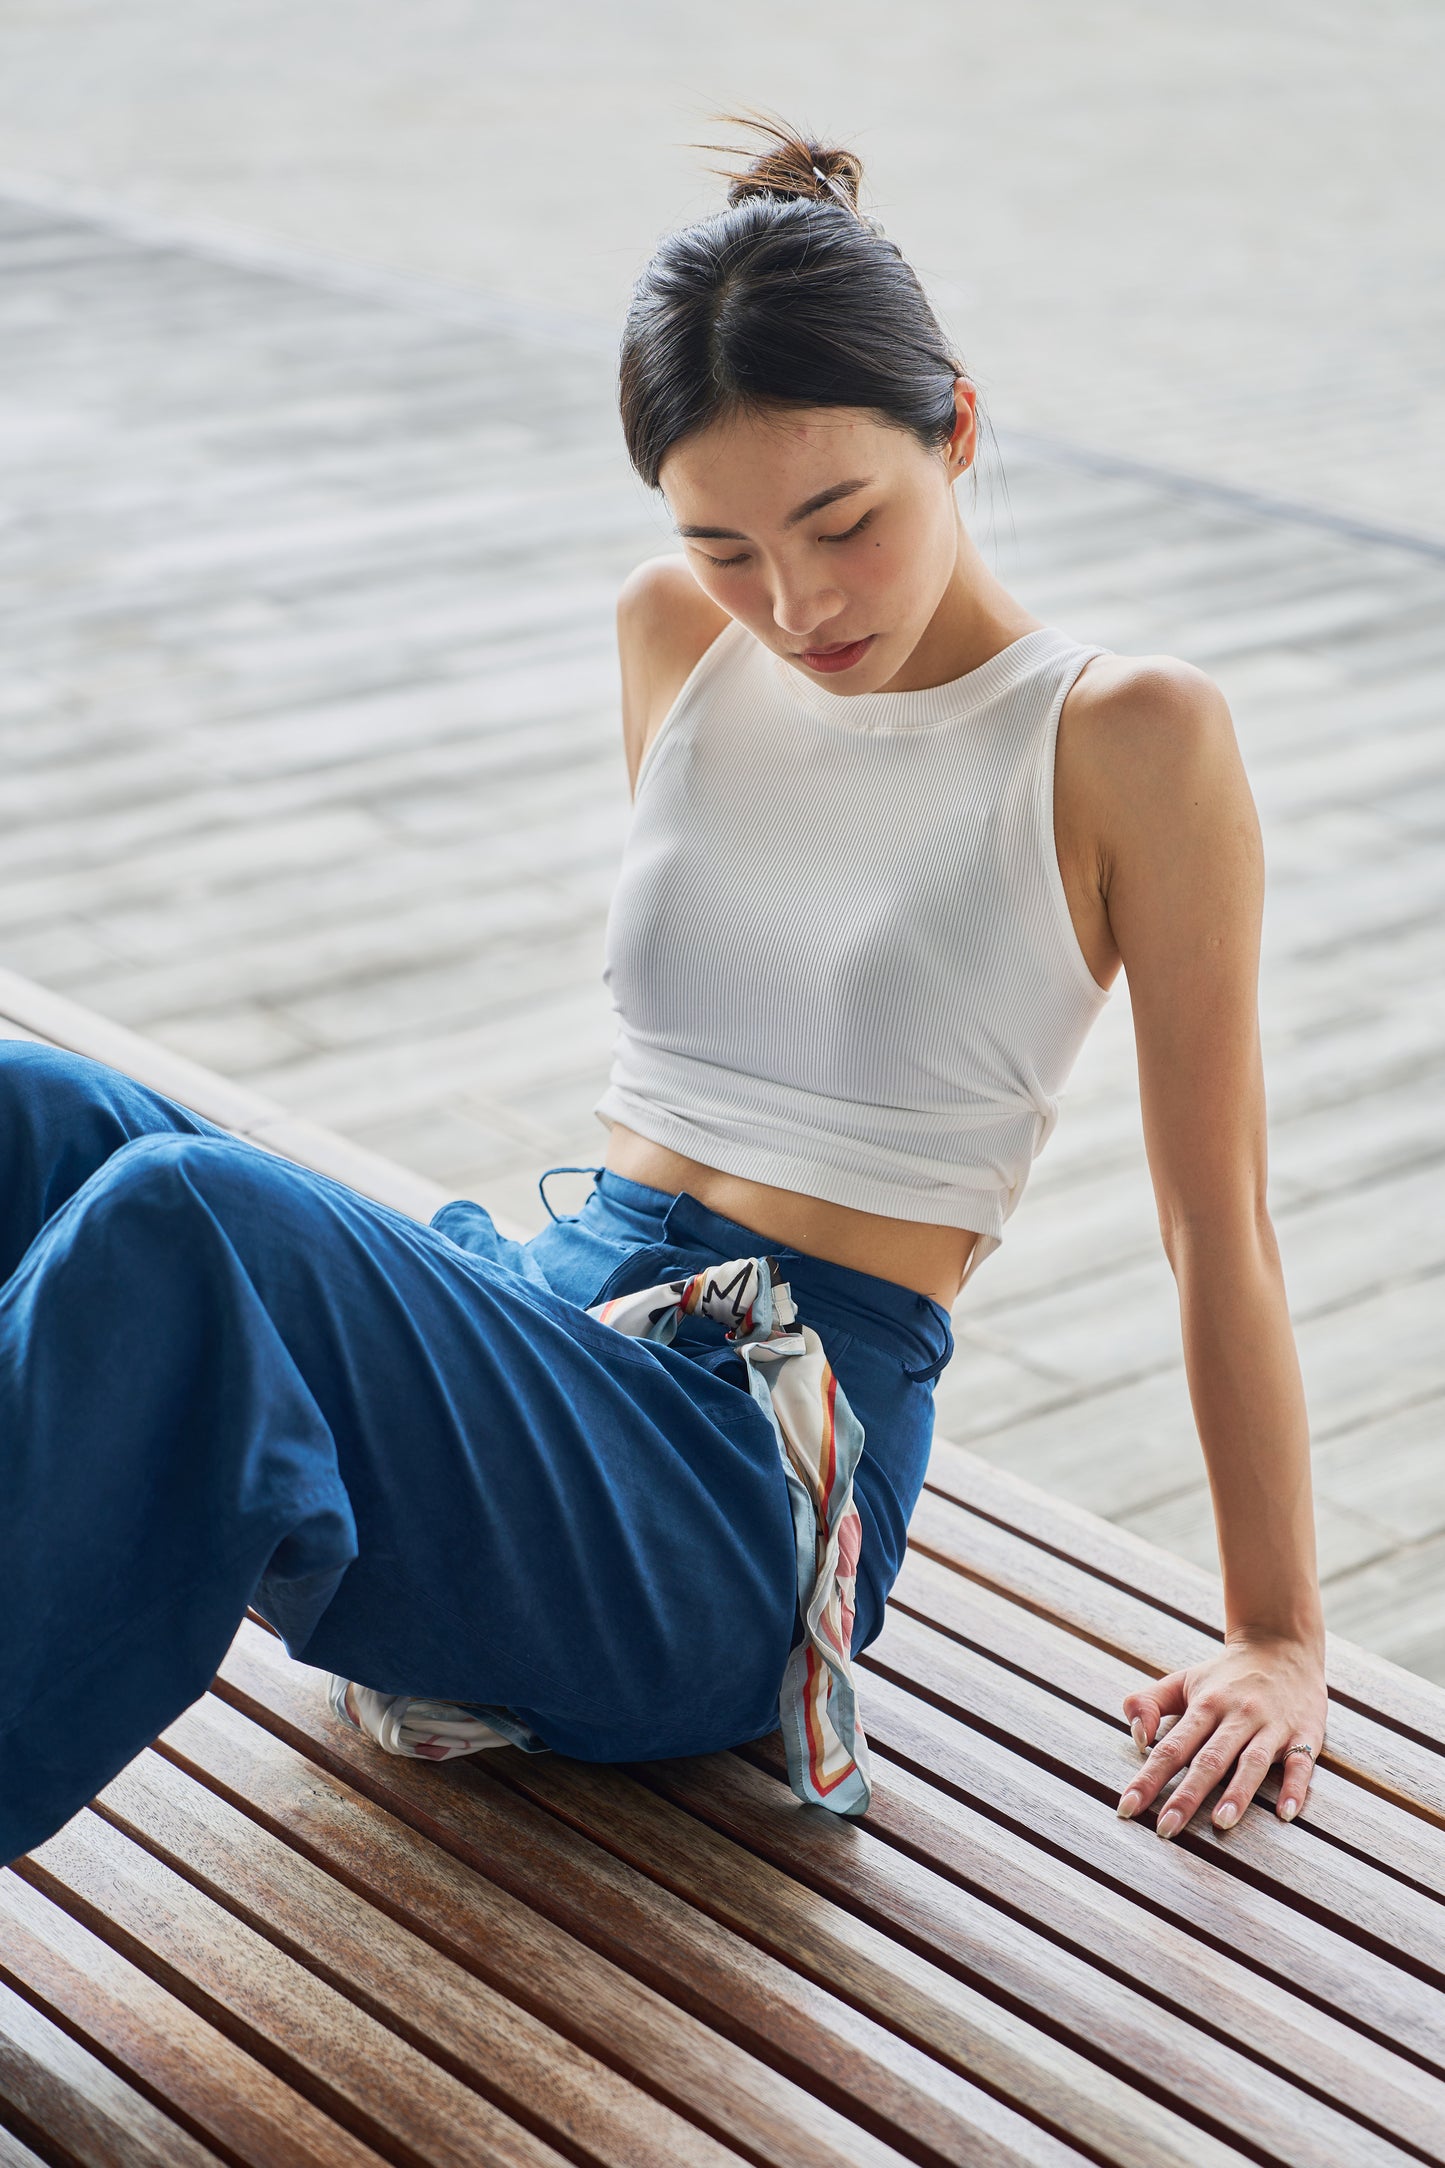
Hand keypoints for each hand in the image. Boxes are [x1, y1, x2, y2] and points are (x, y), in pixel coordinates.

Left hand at [1118, 1633, 1327, 1837]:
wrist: (1281, 1645)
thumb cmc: (1225, 1676)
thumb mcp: (1182, 1681)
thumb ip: (1149, 1703)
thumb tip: (1138, 1738)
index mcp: (1205, 1706)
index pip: (1172, 1747)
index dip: (1148, 1778)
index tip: (1127, 1807)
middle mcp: (1237, 1716)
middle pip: (1209, 1760)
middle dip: (1186, 1796)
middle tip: (1165, 1828)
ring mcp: (1271, 1726)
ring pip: (1252, 1762)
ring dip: (1237, 1793)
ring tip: (1220, 1822)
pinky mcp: (1304, 1733)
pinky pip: (1300, 1763)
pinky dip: (1293, 1788)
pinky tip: (1284, 1814)